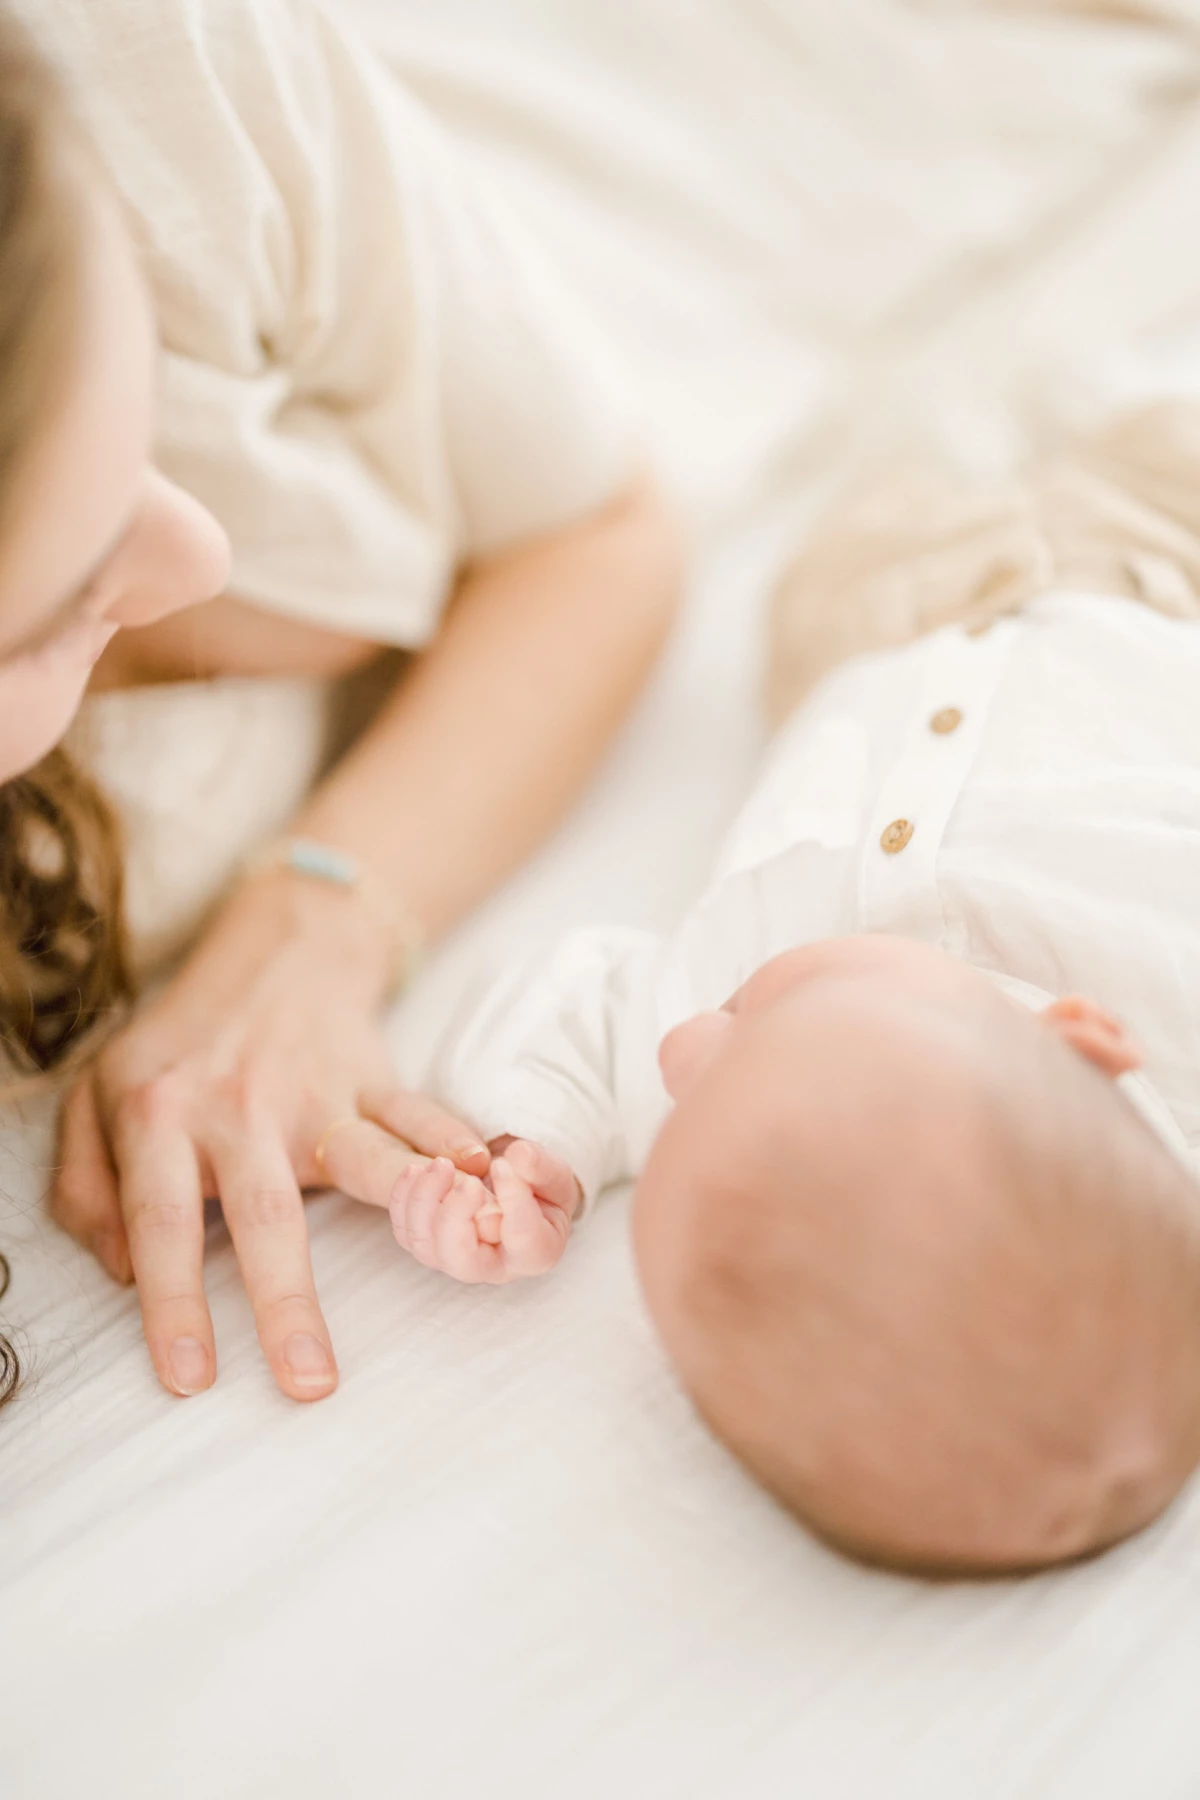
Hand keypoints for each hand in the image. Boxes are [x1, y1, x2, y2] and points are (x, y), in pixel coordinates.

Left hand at [49, 872, 487, 1402]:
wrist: (274, 950)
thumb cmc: (179, 1044)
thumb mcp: (96, 1097)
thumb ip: (83, 1186)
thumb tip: (117, 1269)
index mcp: (160, 1116)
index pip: (158, 1220)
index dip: (172, 1301)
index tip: (192, 1376)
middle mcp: (241, 1108)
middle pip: (266, 1215)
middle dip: (287, 1304)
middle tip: (310, 1382)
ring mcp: (316, 1094)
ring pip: (364, 1162)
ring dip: (412, 1211)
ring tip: (458, 1255)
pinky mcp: (373, 1082)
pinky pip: (423, 1118)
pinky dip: (462, 1150)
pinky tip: (496, 1179)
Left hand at [388, 1138, 580, 1282]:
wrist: (515, 1185)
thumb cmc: (538, 1183)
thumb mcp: (550, 1169)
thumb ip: (538, 1164)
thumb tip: (518, 1155)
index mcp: (535, 1251)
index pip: (525, 1240)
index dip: (513, 1203)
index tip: (502, 1165)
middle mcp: (493, 1265)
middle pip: (465, 1262)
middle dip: (457, 1217)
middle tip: (466, 1179)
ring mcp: (455, 1258)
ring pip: (427, 1248)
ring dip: (426, 1203)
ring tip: (439, 1164)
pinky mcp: (428, 1243)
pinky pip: (405, 1232)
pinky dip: (404, 1201)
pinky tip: (415, 1169)